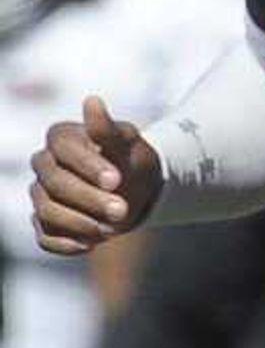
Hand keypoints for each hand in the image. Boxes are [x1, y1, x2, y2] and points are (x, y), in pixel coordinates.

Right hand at [31, 97, 162, 255]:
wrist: (139, 190)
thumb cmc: (131, 161)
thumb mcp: (129, 143)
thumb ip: (109, 129)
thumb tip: (92, 102)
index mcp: (61, 139)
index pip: (63, 151)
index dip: (89, 167)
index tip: (117, 180)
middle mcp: (45, 165)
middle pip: (54, 184)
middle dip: (89, 199)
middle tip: (122, 210)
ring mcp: (43, 194)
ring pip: (46, 211)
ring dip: (79, 223)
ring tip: (112, 230)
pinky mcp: (47, 222)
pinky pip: (45, 237)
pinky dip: (65, 244)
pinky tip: (90, 245)